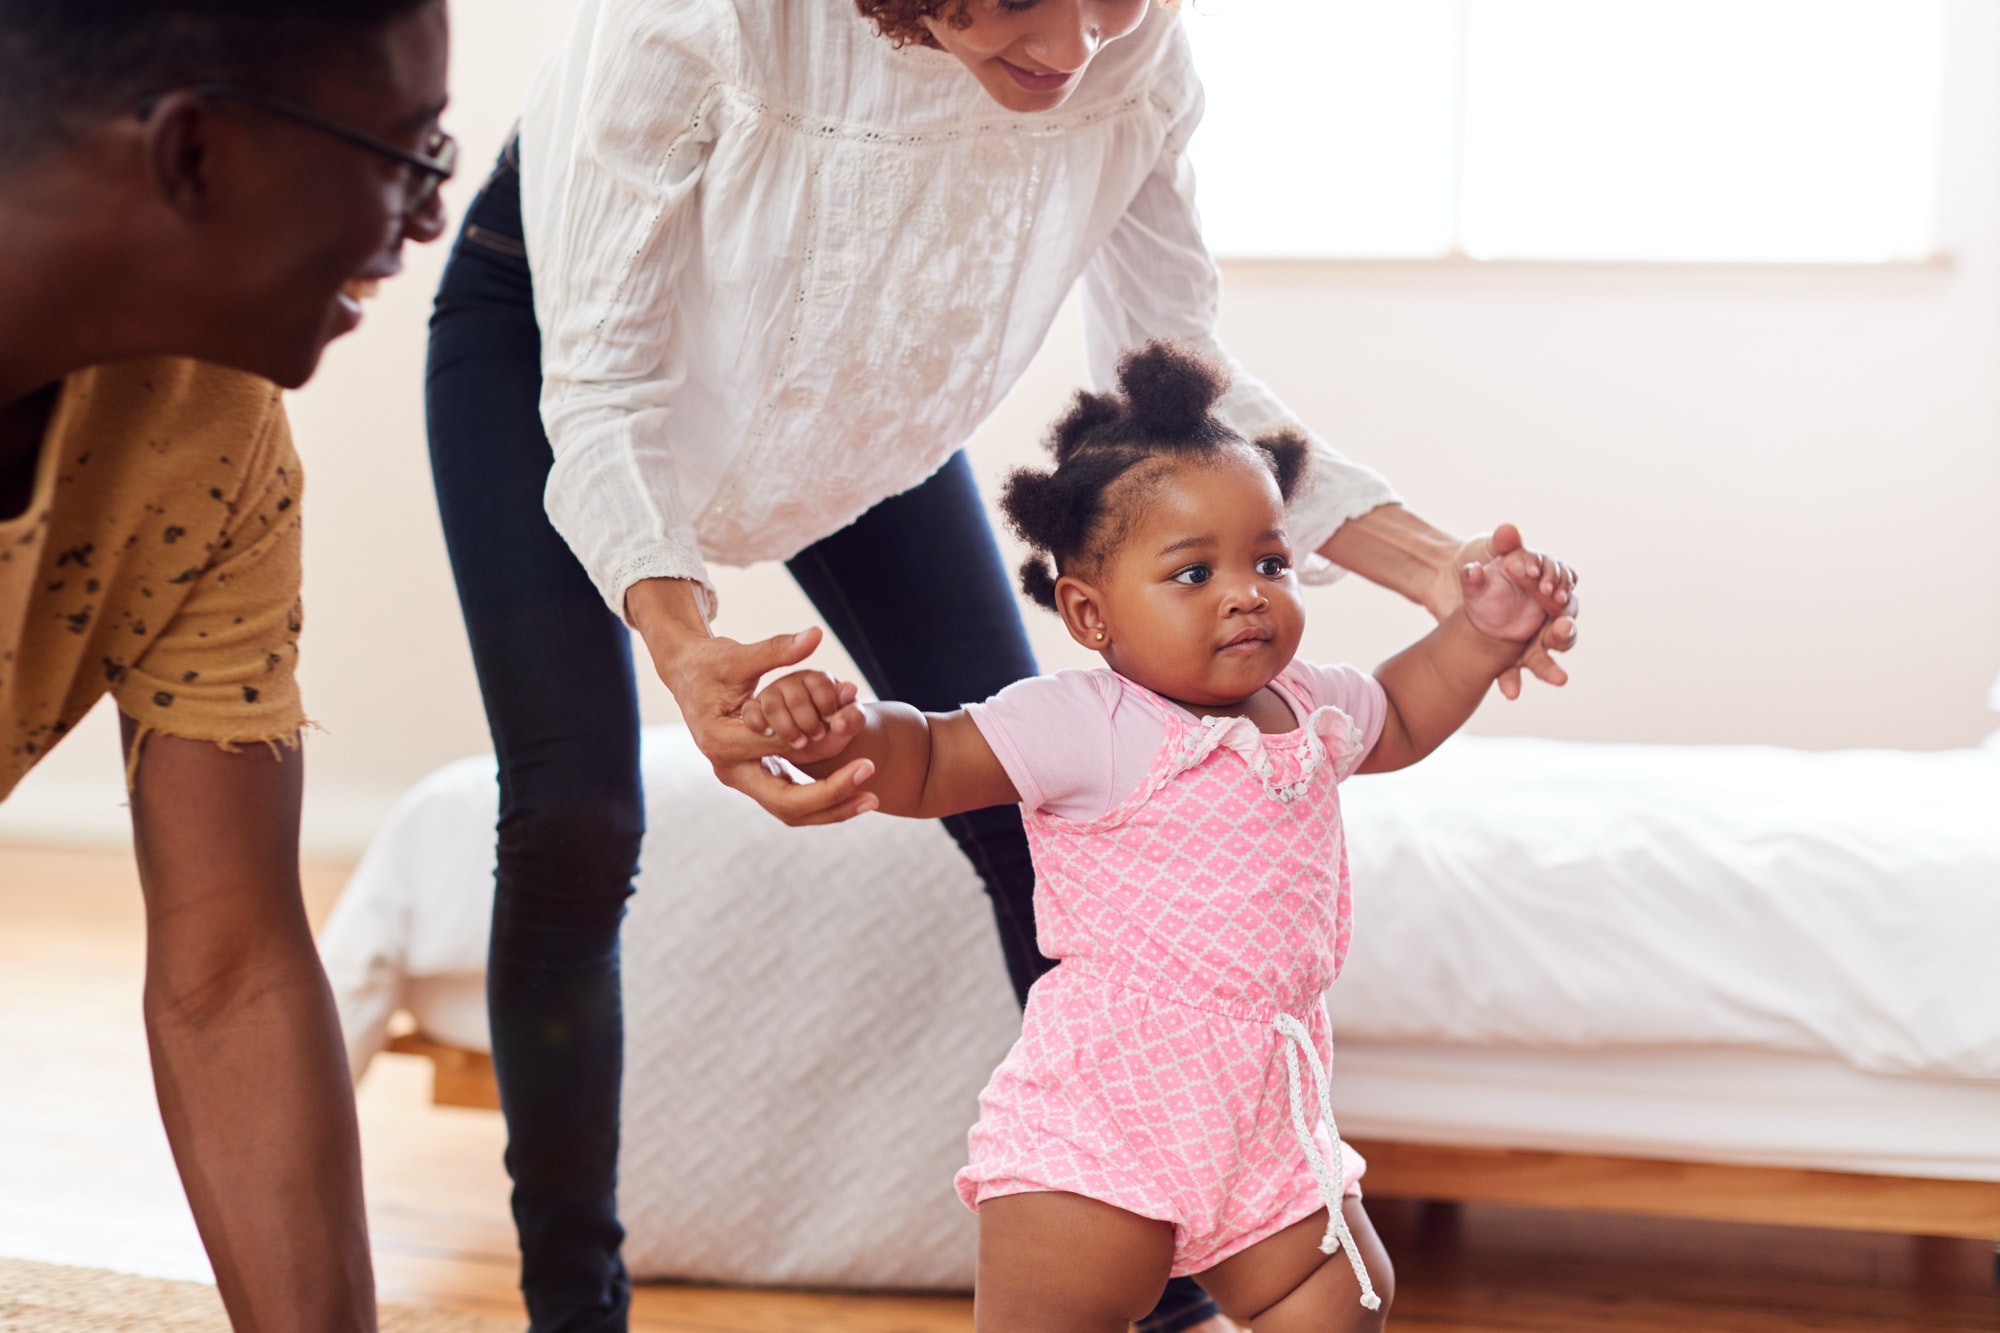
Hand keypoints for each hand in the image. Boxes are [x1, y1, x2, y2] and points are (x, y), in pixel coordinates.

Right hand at [642, 620, 877, 825]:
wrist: (686, 677)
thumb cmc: (710, 663)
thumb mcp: (739, 656)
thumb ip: (777, 650)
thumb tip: (816, 634)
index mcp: (723, 741)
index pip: (781, 751)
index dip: (821, 743)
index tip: (855, 732)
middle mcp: (729, 769)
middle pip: (786, 803)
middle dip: (831, 798)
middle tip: (872, 793)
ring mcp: (740, 778)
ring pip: (790, 811)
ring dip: (831, 809)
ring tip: (871, 799)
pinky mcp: (753, 777)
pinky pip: (790, 801)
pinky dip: (821, 801)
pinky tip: (854, 794)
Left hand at [1430, 524, 1579, 698]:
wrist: (1444, 578)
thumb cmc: (1476, 557)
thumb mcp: (1488, 547)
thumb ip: (1502, 542)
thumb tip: (1509, 530)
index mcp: (1546, 583)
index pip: (1564, 584)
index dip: (1559, 585)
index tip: (1547, 587)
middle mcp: (1543, 612)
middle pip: (1565, 624)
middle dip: (1566, 629)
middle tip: (1561, 627)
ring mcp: (1525, 636)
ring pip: (1545, 654)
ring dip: (1551, 667)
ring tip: (1559, 679)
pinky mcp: (1504, 655)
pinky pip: (1511, 672)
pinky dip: (1511, 682)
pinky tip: (1510, 692)